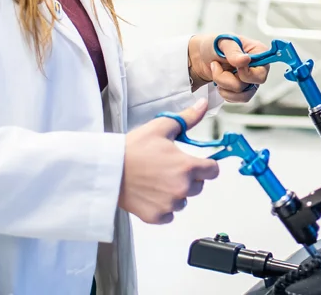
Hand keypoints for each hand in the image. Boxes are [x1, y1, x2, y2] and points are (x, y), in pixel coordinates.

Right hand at [117, 99, 219, 224]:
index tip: (196, 162)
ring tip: (158, 181)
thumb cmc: (134, 147)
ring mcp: (169, 205)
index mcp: (187, 166)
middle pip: (199, 186)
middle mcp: (182, 188)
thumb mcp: (162, 127)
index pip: (213, 171)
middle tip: (170, 168)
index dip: (206, 165)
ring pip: (184, 201)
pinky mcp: (156, 216)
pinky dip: (164, 207)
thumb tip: (204, 104)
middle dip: (189, 177)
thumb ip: (188, 118)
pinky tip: (152, 194)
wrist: (108, 168)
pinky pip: (169, 215)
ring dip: (176, 193)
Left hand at [188, 34, 269, 103]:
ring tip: (217, 72)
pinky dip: (224, 92)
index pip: (262, 72)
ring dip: (224, 85)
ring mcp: (250, 80)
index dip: (248, 74)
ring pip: (242, 95)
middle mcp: (257, 68)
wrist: (200, 57)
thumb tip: (245, 60)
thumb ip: (234, 51)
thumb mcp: (222, 42)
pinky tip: (219, 80)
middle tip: (218, 67)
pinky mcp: (241, 90)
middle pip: (252, 86)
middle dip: (230, 80)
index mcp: (259, 52)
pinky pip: (236, 99)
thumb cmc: (213, 45)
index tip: (235, 67)